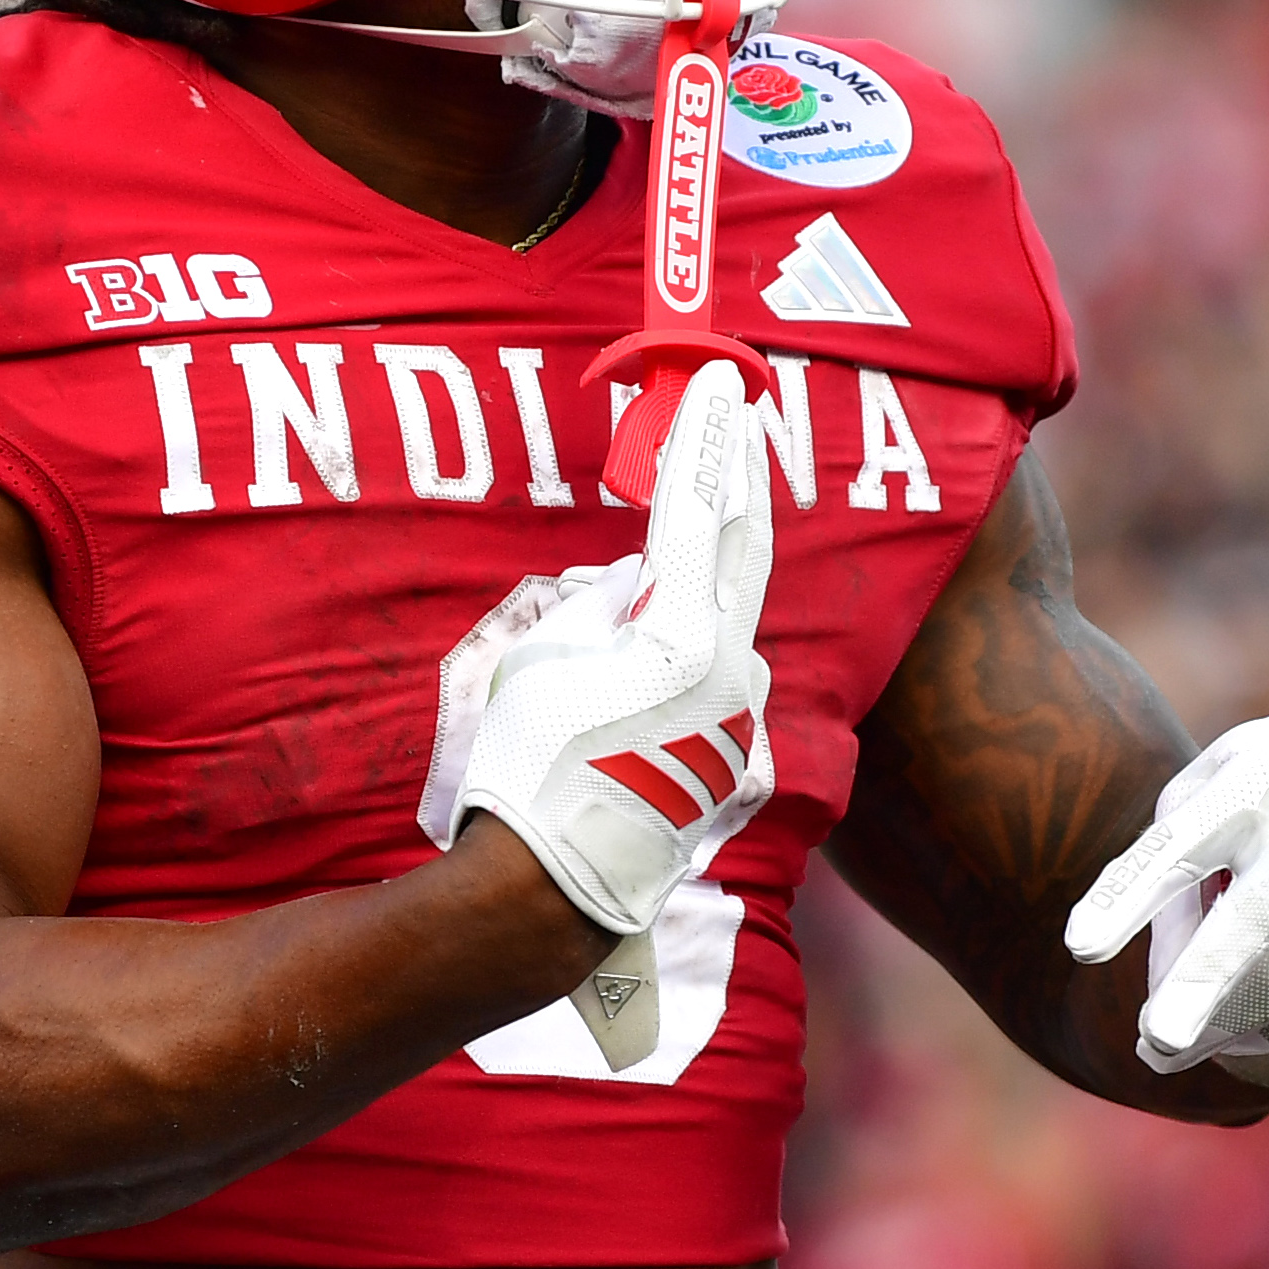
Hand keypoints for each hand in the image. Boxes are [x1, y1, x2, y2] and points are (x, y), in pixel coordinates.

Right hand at [456, 368, 778, 936]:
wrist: (549, 893)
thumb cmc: (523, 769)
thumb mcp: (537, 658)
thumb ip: (597, 603)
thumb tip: (634, 585)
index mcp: (681, 633)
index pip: (695, 505)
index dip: (701, 433)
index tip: (717, 375)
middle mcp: (732, 668)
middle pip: (744, 547)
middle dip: (737, 476)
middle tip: (734, 419)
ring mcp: (741, 718)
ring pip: (724, 623)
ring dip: (691, 593)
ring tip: (627, 611)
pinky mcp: (735, 761)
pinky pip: (714, 684)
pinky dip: (684, 662)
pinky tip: (637, 688)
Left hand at [1061, 692, 1268, 1086]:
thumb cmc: (1254, 793)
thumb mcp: (1197, 802)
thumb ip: (1168, 886)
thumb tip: (1161, 996)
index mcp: (1248, 787)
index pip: (1180, 846)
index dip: (1128, 898)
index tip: (1079, 946)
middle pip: (1255, 922)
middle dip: (1202, 985)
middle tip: (1154, 1041)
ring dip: (1228, 1029)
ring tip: (1172, 1048)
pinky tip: (1238, 1036)